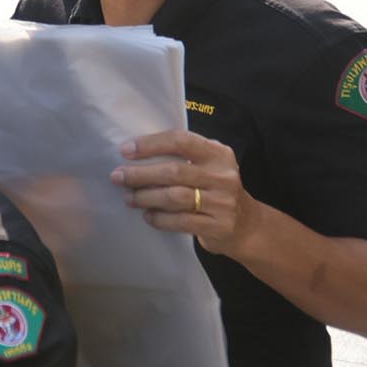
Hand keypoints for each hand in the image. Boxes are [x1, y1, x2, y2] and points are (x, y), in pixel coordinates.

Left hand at [115, 128, 258, 255]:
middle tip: (118, 176)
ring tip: (129, 198)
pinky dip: (160, 219)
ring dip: (147, 197)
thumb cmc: (217, 190)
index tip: (126, 150)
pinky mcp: (218, 226)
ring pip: (175, 197)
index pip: (182, 141)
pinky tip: (148, 216)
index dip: (151, 144)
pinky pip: (181, 222)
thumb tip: (138, 152)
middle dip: (141, 174)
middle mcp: (223, 175)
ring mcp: (223, 202)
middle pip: (174, 171)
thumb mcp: (210, 166)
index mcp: (218, 154)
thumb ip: (185, 157)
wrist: (247, 225)